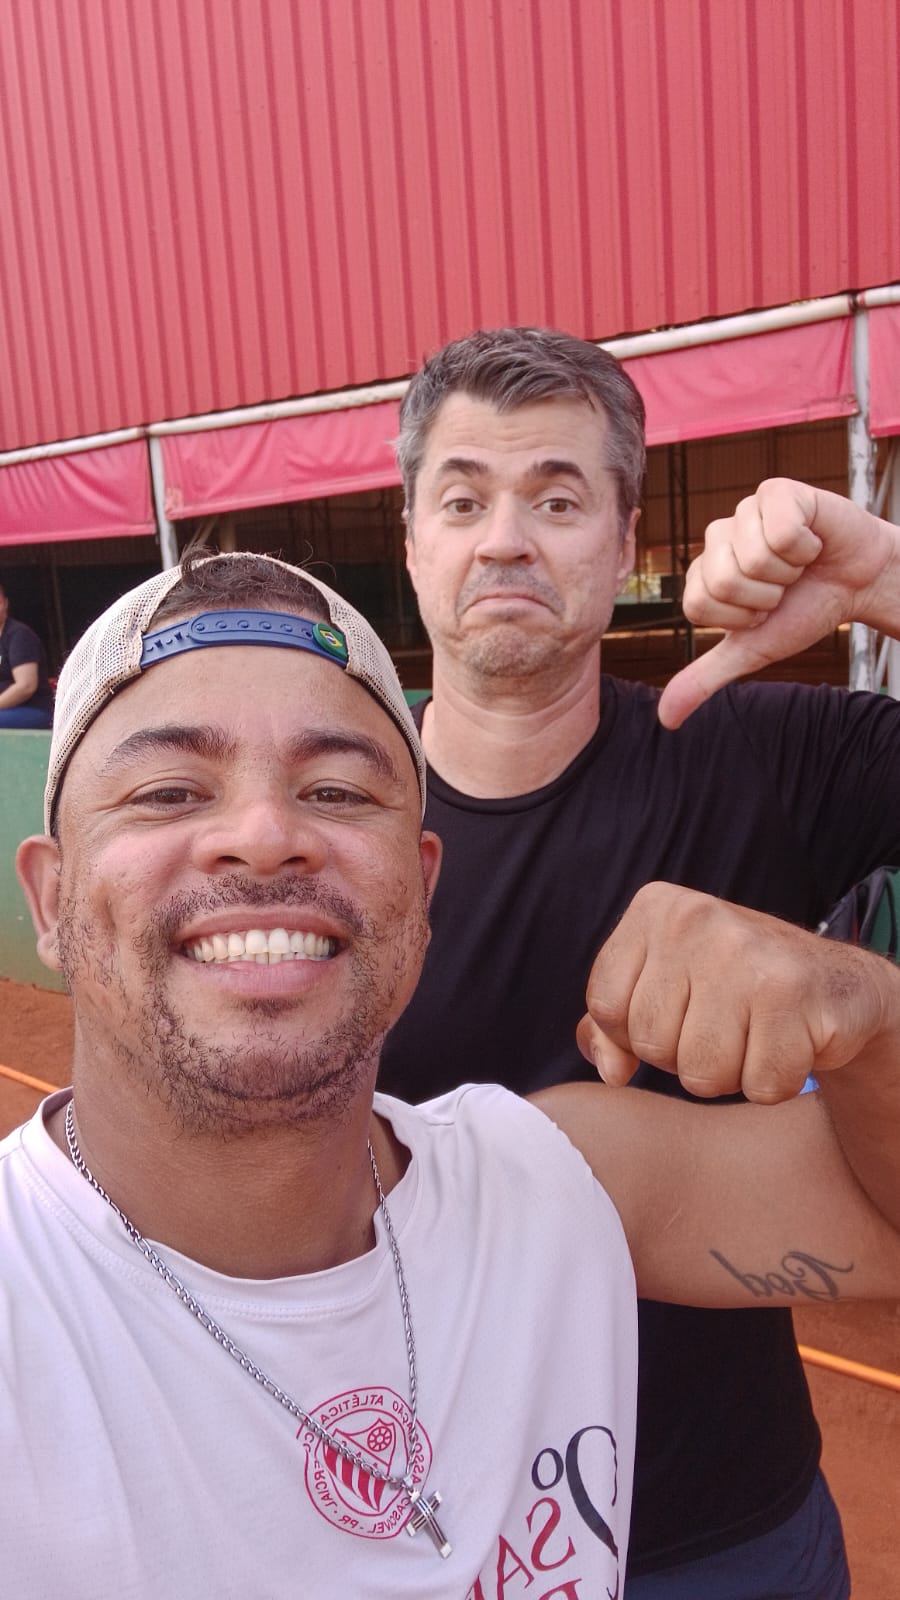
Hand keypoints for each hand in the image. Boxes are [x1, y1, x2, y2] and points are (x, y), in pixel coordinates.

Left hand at [576, 882, 896, 1102]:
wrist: (837, 984)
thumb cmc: (735, 989)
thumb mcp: (664, 988)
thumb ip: (613, 1026)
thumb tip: (610, 1070)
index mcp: (656, 908)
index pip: (605, 1006)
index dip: (634, 1033)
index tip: (677, 1014)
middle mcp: (697, 919)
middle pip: (650, 1044)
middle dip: (684, 1056)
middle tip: (725, 1025)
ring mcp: (745, 953)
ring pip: (700, 1073)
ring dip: (730, 1074)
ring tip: (754, 1034)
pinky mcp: (792, 992)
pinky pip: (759, 1086)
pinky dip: (773, 1084)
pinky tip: (787, 1044)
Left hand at [657, 478, 898, 728]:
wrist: (860, 582)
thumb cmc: (805, 609)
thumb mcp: (753, 651)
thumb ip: (706, 678)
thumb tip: (666, 719)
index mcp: (704, 574)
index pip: (699, 604)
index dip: (741, 617)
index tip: (764, 609)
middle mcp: (717, 539)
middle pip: (723, 580)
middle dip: (767, 595)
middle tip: (785, 585)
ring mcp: (744, 511)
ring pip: (753, 556)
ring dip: (789, 570)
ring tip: (799, 563)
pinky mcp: (776, 491)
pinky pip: (781, 529)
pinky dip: (807, 545)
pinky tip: (812, 540)